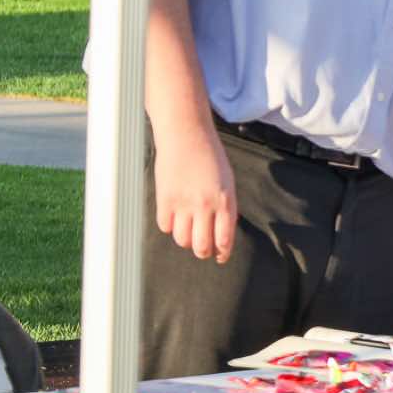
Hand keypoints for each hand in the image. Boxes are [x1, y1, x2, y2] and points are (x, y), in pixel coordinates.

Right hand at [153, 123, 237, 262]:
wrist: (186, 135)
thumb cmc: (210, 157)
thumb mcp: (227, 181)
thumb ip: (226, 207)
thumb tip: (221, 234)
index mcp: (225, 200)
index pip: (225, 239)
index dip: (222, 253)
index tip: (220, 257)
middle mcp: (205, 205)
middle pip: (201, 246)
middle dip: (204, 252)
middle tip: (204, 248)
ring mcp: (183, 203)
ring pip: (182, 240)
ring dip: (186, 239)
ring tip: (189, 229)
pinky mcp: (164, 199)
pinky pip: (165, 226)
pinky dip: (170, 225)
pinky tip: (175, 215)